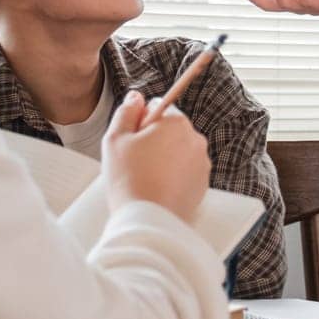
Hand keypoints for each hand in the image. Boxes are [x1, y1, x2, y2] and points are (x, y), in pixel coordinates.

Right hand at [102, 90, 210, 222]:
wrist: (147, 221)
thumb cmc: (129, 180)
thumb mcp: (115, 139)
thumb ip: (126, 111)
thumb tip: (136, 97)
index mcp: (176, 122)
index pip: (158, 106)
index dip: (140, 121)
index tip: (131, 141)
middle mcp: (195, 139)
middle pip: (170, 129)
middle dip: (153, 140)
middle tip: (135, 162)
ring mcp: (202, 163)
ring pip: (177, 151)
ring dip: (163, 159)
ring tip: (145, 179)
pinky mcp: (202, 185)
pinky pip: (184, 172)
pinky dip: (172, 177)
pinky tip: (156, 189)